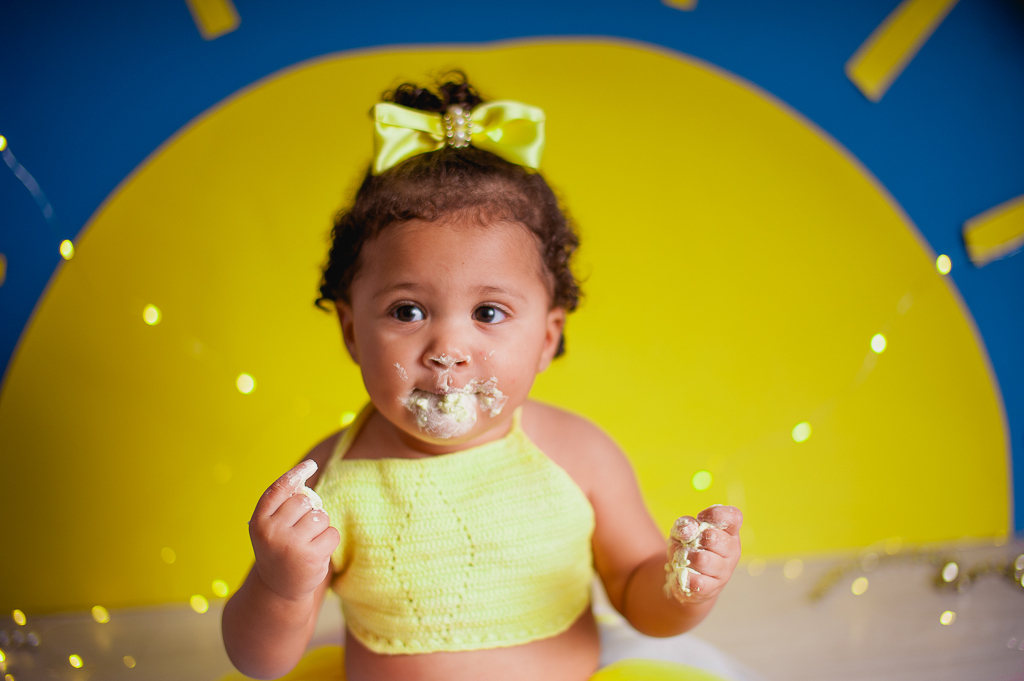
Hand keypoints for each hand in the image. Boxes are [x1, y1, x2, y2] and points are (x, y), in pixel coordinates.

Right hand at [248, 460, 339, 601]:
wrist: (278, 589)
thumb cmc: (278, 548)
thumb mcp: (271, 526)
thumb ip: (283, 502)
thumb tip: (305, 471)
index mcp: (258, 521)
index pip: (279, 489)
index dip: (296, 474)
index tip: (310, 465)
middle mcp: (271, 532)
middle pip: (305, 501)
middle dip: (309, 511)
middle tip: (300, 531)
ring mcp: (290, 545)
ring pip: (321, 516)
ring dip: (320, 527)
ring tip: (307, 543)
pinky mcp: (310, 557)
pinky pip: (332, 533)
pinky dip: (329, 541)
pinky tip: (316, 553)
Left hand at [664, 504, 741, 604]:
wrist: (683, 578)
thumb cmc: (688, 548)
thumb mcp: (682, 531)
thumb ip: (685, 525)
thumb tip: (689, 529)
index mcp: (729, 532)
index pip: (734, 518)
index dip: (715, 515)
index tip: (700, 518)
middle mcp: (732, 551)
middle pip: (714, 538)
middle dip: (695, 538)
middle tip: (690, 542)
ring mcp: (724, 571)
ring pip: (703, 560)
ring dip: (686, 556)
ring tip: (683, 557)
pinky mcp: (712, 588)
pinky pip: (696, 580)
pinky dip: (684, 574)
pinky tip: (683, 573)